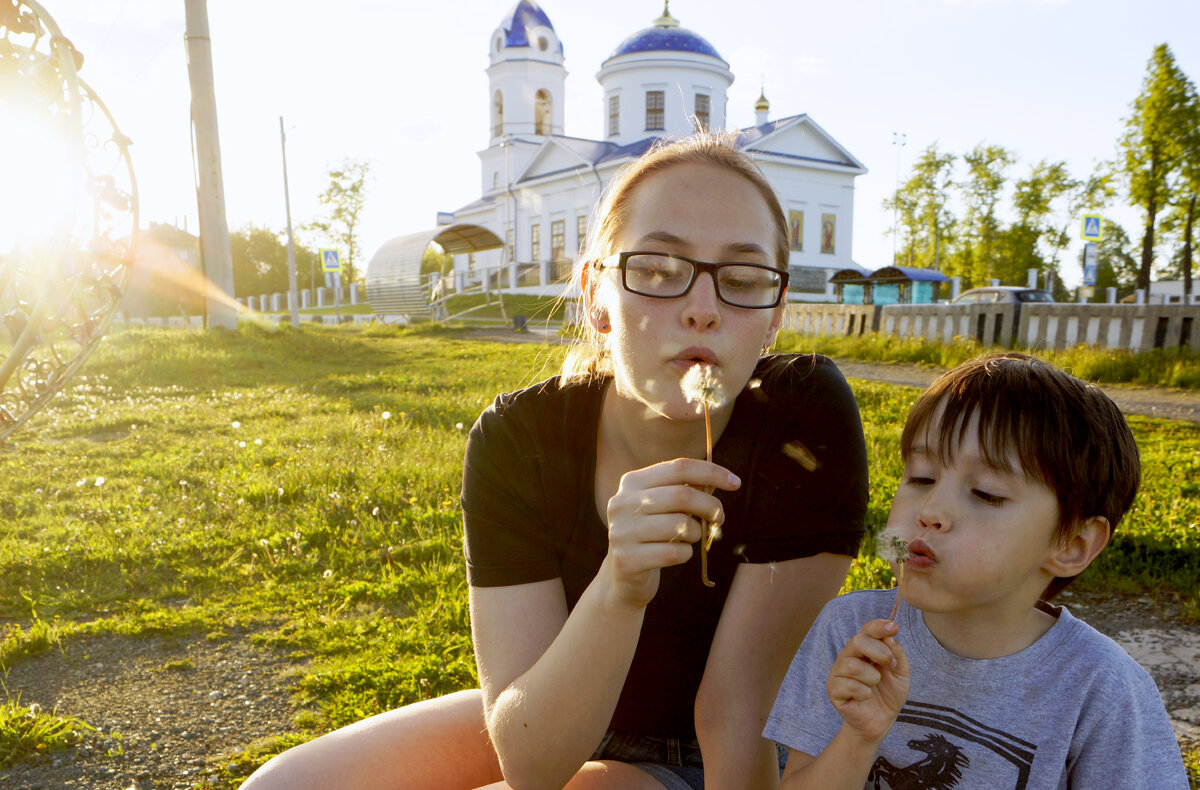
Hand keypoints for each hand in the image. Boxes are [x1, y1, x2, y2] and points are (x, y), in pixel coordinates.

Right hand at [601, 458, 739, 607]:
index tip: (735, 482)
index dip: (711, 472)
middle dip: (711, 507)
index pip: (678, 467)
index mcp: (632, 482)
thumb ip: (684, 490)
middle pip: (682, 495)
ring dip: (696, 533)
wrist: (623, 576)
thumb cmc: (651, 535)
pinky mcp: (627, 560)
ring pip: (680, 525)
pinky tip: (677, 554)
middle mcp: (622, 503)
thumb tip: (719, 480)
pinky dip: (685, 554)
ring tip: (689, 538)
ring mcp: (622, 532)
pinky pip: (675, 553)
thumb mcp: (661, 506)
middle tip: (720, 518)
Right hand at [826, 619, 909, 742]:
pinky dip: (864, 693)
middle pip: (857, 641)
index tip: (894, 627)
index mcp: (864, 649)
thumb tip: (890, 637)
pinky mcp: (834, 690)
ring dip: (872, 677)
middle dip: (880, 653)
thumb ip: (898, 654)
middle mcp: (848, 656)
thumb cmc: (889, 694)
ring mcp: (838, 672)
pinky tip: (865, 697)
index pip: (867, 629)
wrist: (881, 721)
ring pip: (853, 665)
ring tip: (874, 685)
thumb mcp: (901, 673)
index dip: (879, 626)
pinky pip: (849, 686)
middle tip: (890, 666)